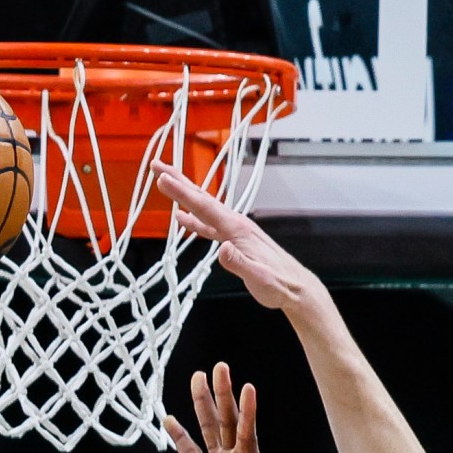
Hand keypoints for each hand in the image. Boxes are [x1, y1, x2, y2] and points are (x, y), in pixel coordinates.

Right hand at [157, 168, 330, 317]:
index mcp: (238, 229)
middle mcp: (236, 224)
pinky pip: (209, 224)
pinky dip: (194, 218)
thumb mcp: (257, 278)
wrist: (295, 287)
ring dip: (184, 194)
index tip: (163, 178)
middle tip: (157, 165)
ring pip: (204, 207)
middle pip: (202, 198)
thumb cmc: (278, 284)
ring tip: (166, 181)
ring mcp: (235, 230)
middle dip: (178, 181)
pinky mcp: (235, 240)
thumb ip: (239, 264)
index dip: (182, 192)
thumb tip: (222, 250)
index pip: (204, 207)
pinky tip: (182, 218)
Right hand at [166, 362, 270, 452]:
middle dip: (223, 395)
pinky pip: (188, 452)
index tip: (247, 386)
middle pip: (226, 423)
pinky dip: (179, 436)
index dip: (246, 411)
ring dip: (203, 404)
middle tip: (220, 367)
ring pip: (208, 430)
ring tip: (197, 377)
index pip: (246, 435)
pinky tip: (169, 418)